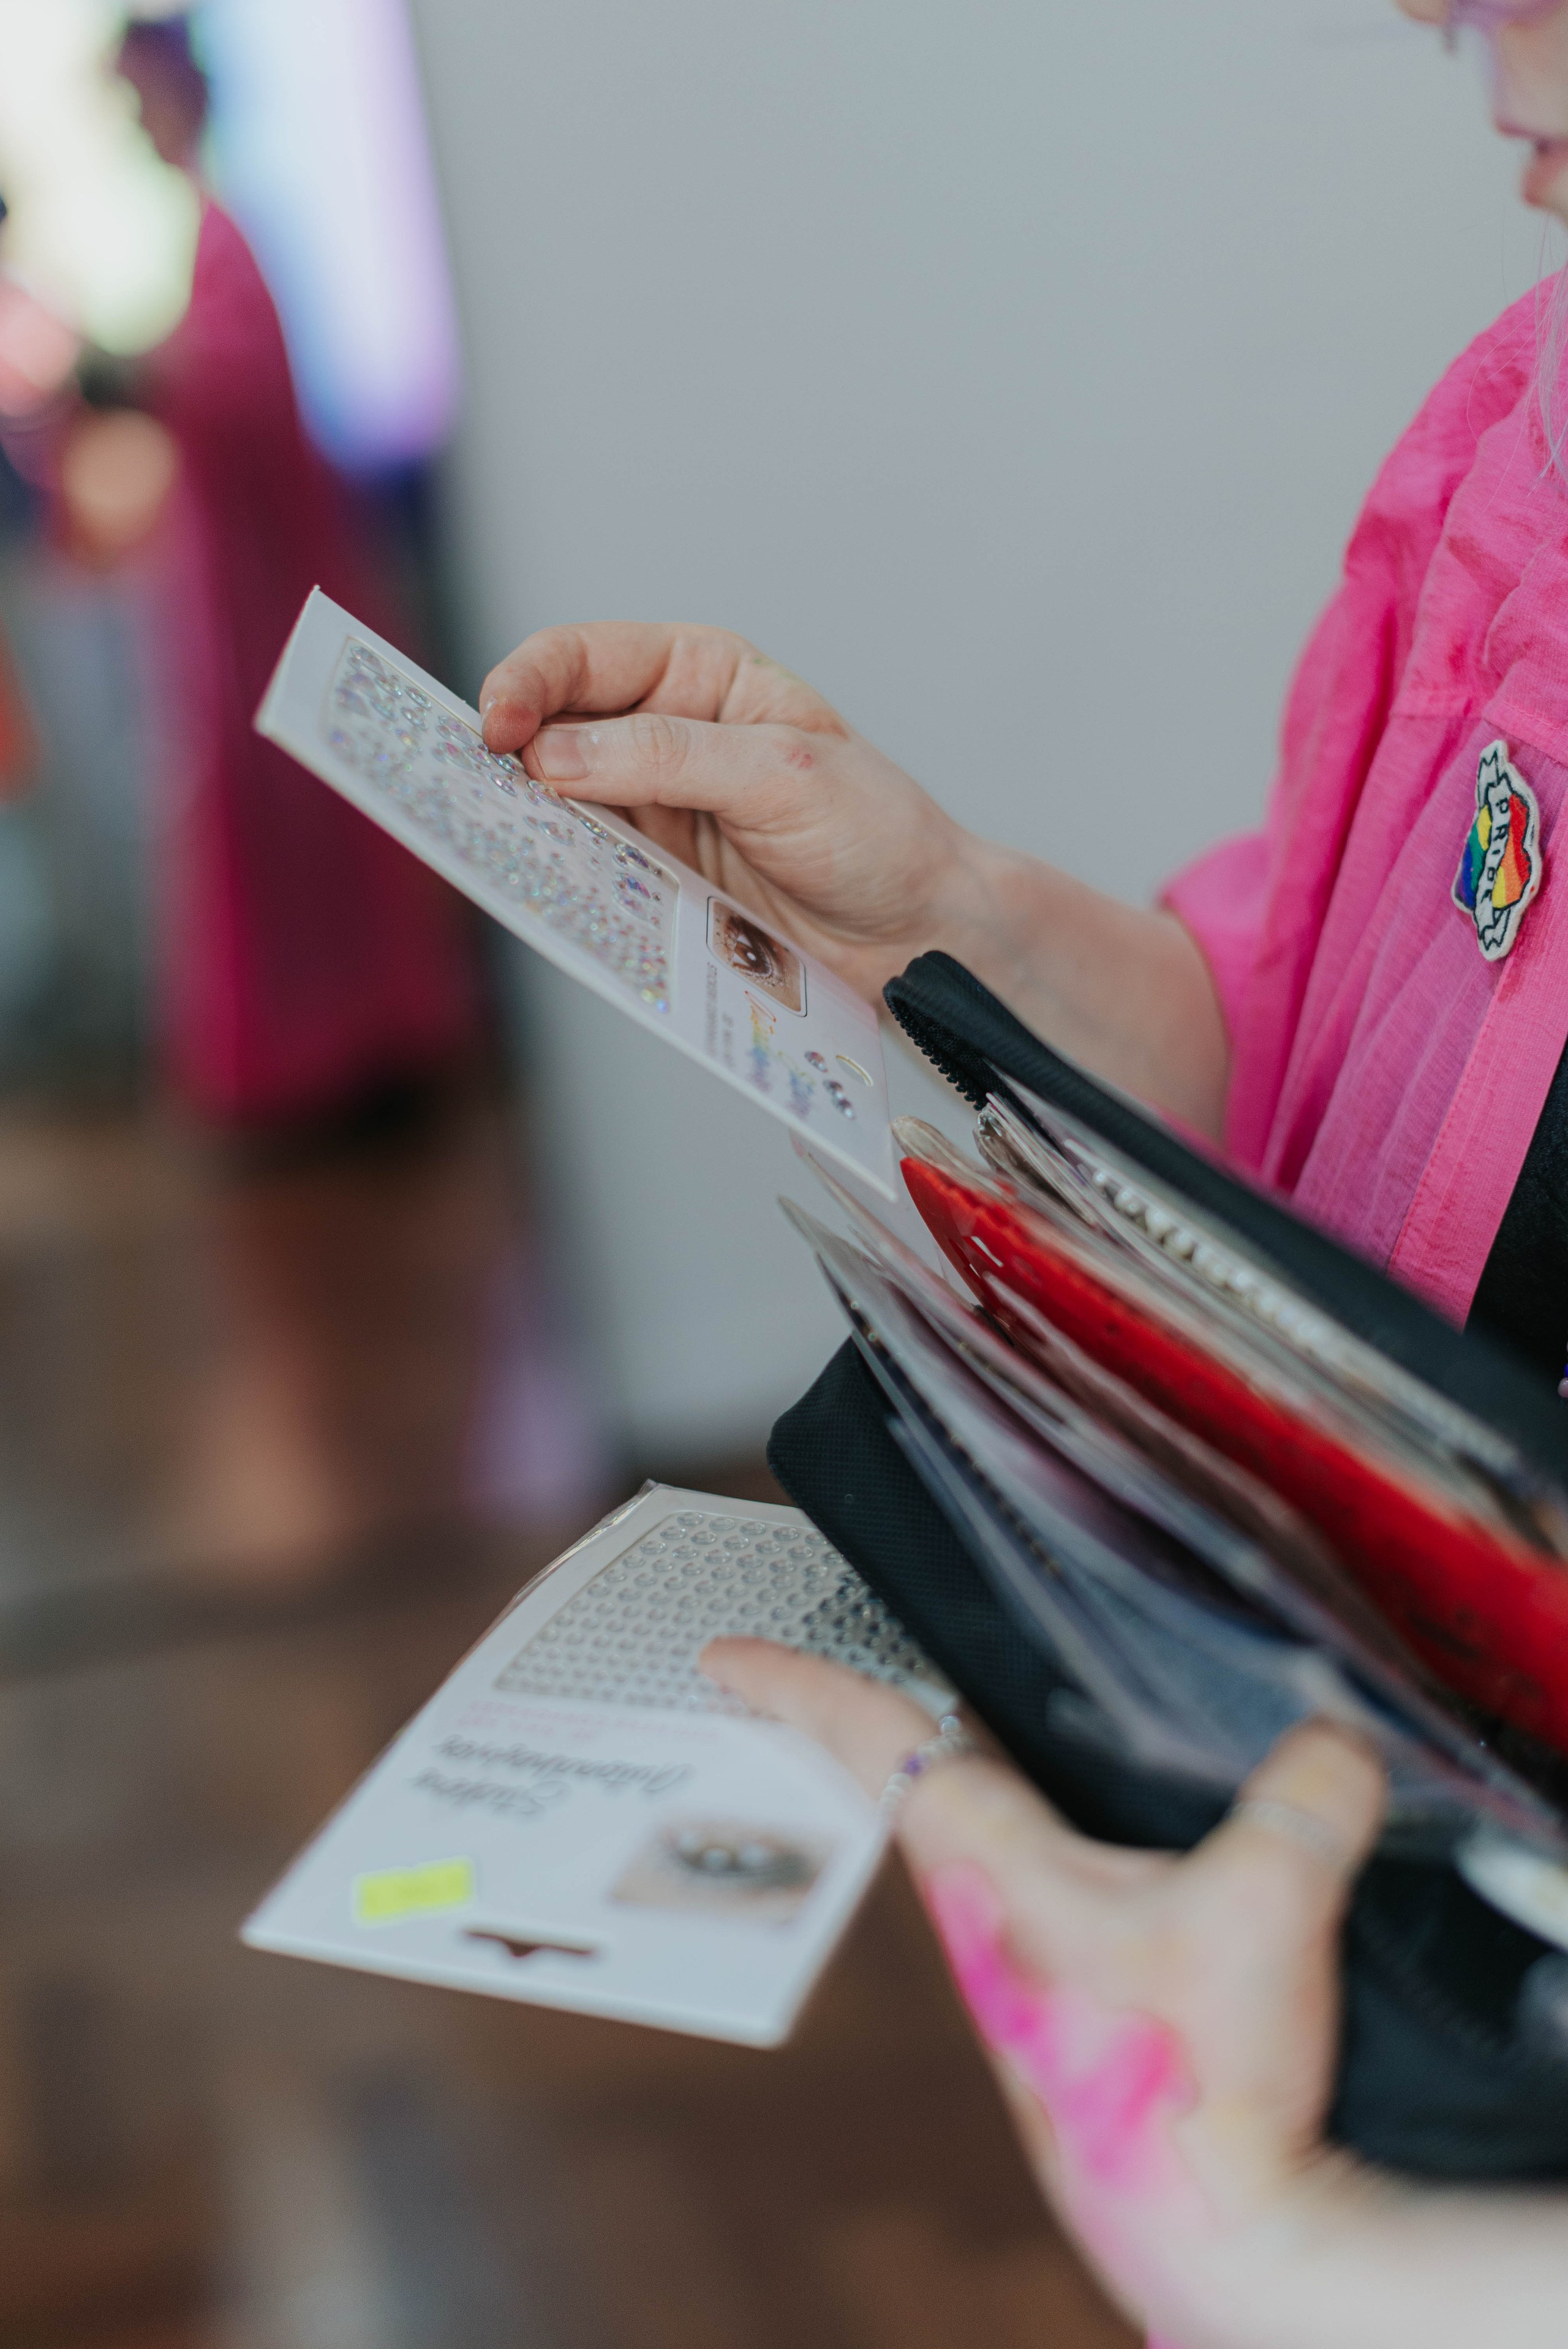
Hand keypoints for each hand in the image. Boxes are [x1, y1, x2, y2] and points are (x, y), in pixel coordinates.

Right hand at [480, 622, 978, 1003]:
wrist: (918, 935)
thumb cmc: (877, 835)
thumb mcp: (783, 776)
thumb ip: (668, 757)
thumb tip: (555, 755)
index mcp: (700, 675)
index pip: (584, 659)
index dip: (529, 685)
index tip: (500, 730)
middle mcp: (666, 732)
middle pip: (553, 728)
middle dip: (508, 754)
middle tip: (470, 790)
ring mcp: (655, 808)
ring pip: (559, 803)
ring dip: (526, 821)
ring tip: (495, 840)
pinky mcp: (655, 876)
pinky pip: (587, 867)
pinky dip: (560, 874)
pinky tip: (542, 884)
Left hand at [701, 1641, 1567, 2348]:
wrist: (1219, 2238)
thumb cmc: (1196, 2088)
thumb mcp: (1264, 1913)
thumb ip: (1304, 1804)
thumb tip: (1338, 1739)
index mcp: (983, 1863)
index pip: (866, 1740)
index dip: (793, 1685)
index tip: (719, 1655)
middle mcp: (981, 1907)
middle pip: (889, 1782)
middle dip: (836, 1725)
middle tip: (784, 1679)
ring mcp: (1020, 1960)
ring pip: (954, 1837)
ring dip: (925, 1781)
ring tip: (910, 1727)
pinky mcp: (1073, 2005)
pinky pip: (1022, 1886)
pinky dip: (1013, 1839)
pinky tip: (1068, 1848)